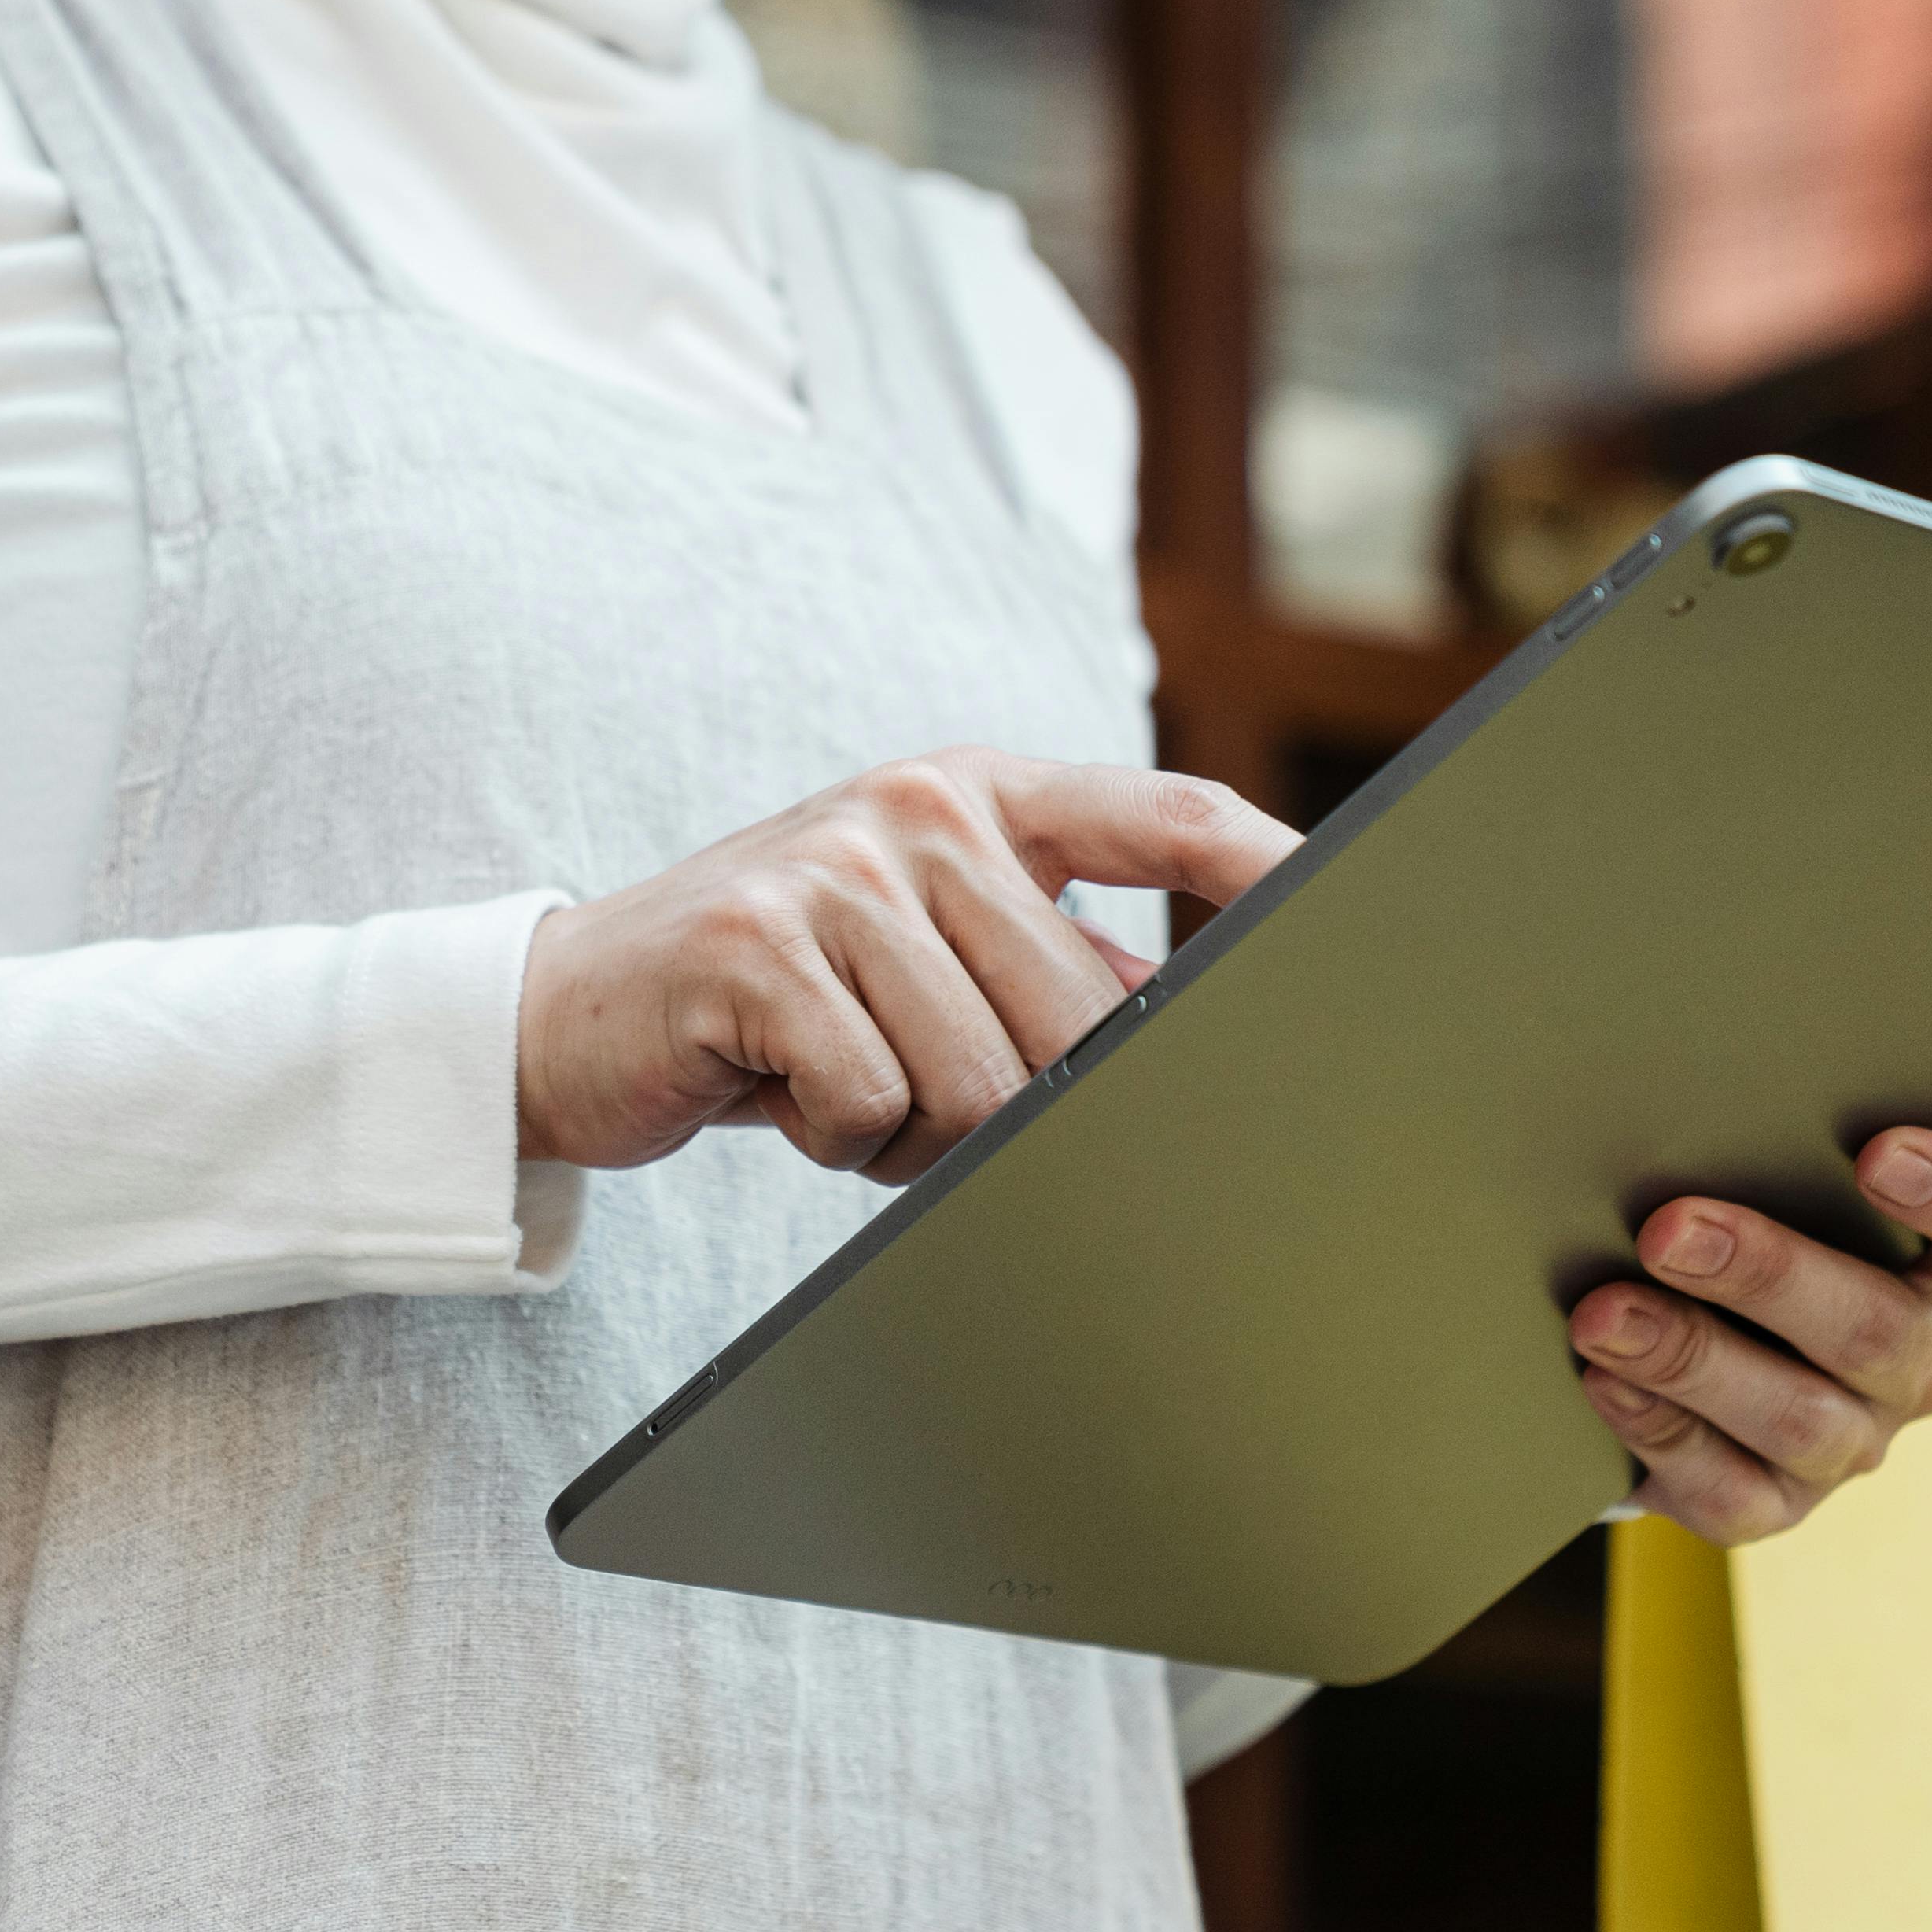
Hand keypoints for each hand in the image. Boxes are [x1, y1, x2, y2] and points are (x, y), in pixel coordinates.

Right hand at [517, 748, 1299, 1182]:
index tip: (1353, 920)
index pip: (1169, 817)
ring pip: (979, 1081)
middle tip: (914, 1096)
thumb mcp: (921, 946)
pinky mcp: (756, 947)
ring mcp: (837, 869)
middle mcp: (919, 808)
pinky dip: (834, 1134)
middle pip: (1078, 1018)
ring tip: (840, 1082)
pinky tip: (779, 1084)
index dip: (1271, 870)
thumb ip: (1046, 965)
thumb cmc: (781, 997)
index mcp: (983, 797)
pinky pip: (873, 1103)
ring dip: (914, 1131)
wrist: (578, 1010)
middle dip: (1015, 1107)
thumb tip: (1194, 1036)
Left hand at [1569, 1131, 1931, 1542]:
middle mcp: (1918, 1360)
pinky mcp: (1774, 1503)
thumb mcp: (1767, 1176)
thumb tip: (1690, 1093)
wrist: (1671, 1339)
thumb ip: (1768, 1144)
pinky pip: (1729, 1487)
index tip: (1879, 1153)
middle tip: (1668, 1229)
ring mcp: (1853, 1440)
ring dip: (1692, 1358)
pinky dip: (1659, 1429)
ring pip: (1799, 1417)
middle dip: (1767, 1275)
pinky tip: (1603, 1380)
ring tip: (1601, 1314)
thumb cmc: (1737, 1216)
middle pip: (1880, 1331)